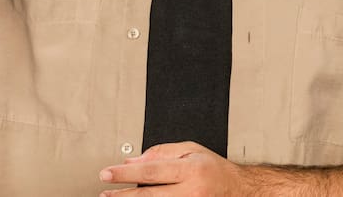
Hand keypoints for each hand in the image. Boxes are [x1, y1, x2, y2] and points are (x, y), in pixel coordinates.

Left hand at [99, 142, 245, 195]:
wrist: (238, 189)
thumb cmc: (214, 169)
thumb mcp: (191, 150)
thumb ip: (161, 153)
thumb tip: (133, 161)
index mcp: (191, 169)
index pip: (151, 171)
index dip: (125, 173)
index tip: (107, 173)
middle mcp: (190, 191)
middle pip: (148, 195)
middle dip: (122, 194)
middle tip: (104, 192)